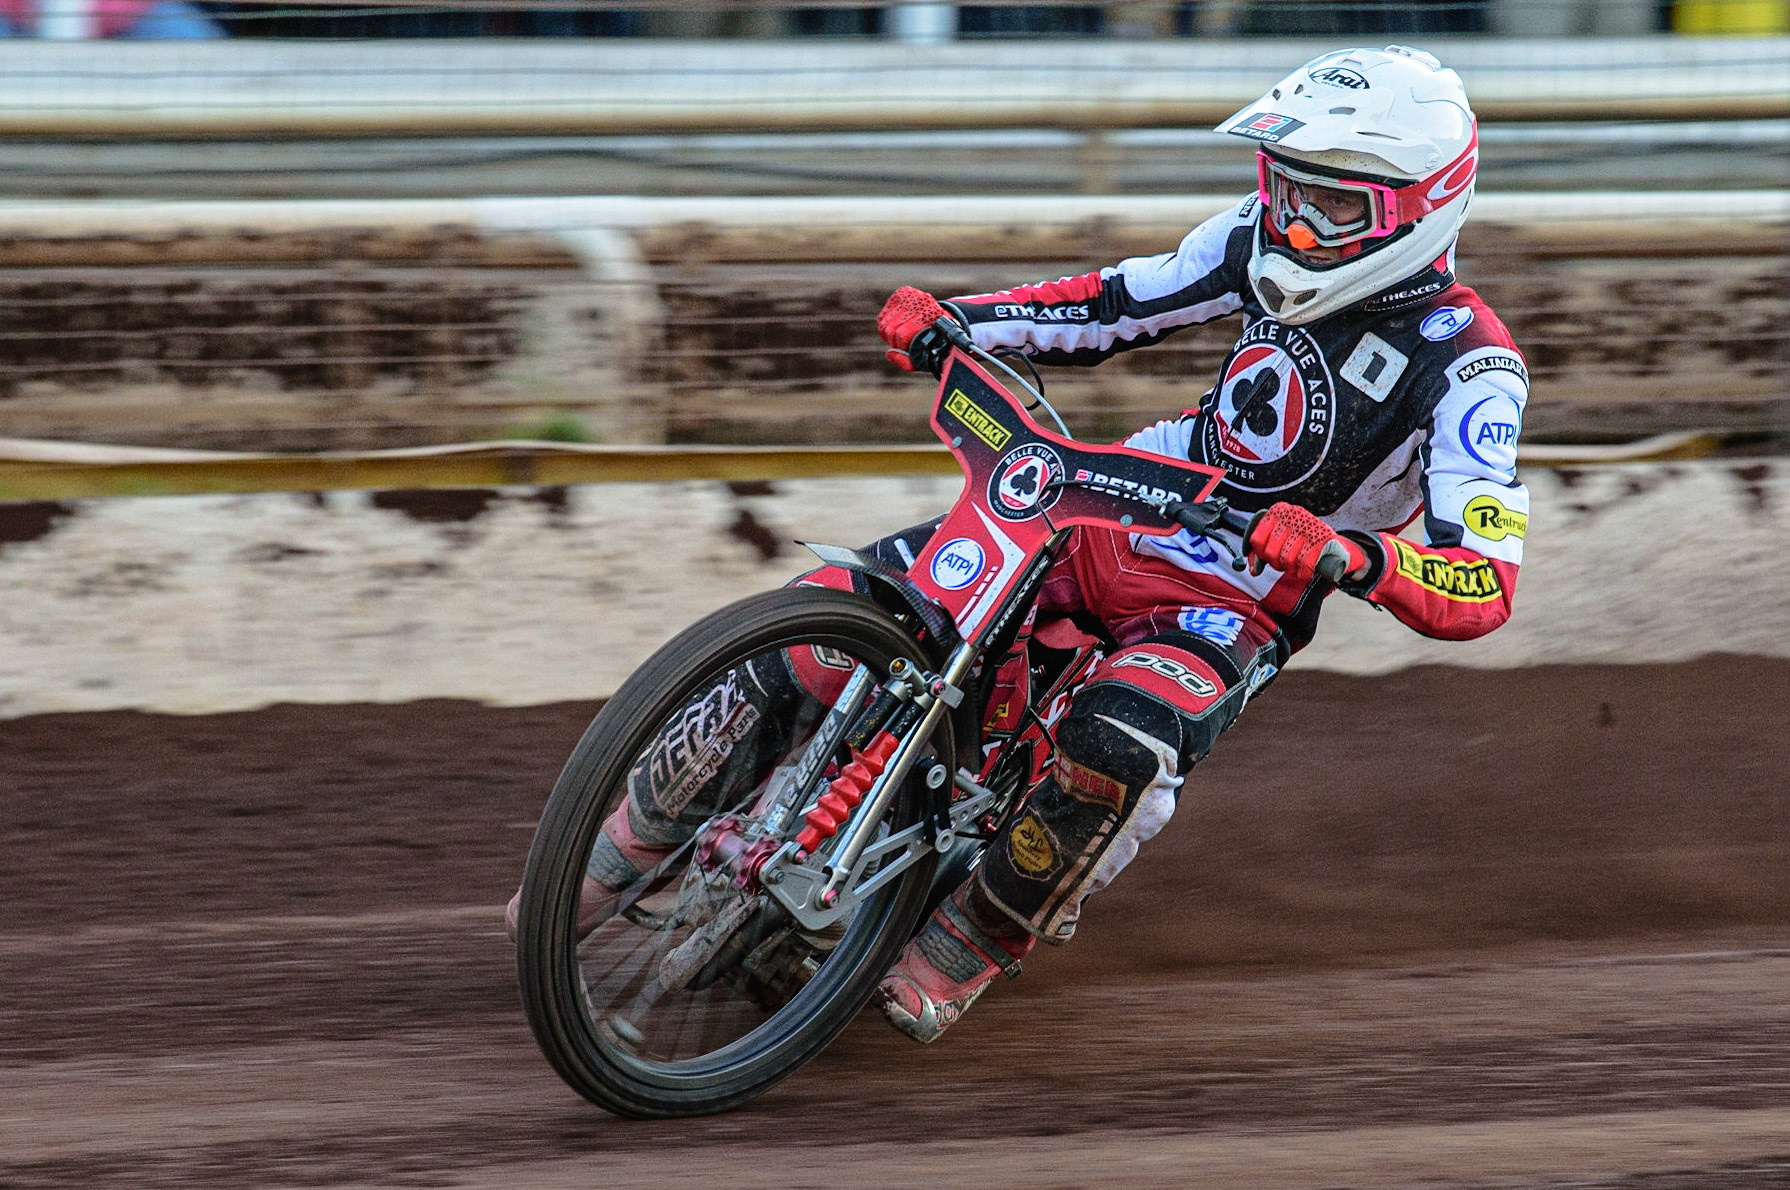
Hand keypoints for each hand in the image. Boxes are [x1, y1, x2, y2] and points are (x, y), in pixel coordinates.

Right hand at [877, 286, 947, 371]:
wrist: (944, 321)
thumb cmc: (932, 342)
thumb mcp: (924, 357)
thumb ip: (907, 361)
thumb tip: (889, 354)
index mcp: (929, 318)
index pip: (902, 335)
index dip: (902, 345)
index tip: (907, 348)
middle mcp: (920, 302)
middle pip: (891, 329)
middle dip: (894, 340)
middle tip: (903, 342)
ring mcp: (911, 296)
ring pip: (885, 321)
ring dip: (889, 332)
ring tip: (900, 334)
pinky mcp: (902, 293)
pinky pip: (883, 314)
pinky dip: (886, 323)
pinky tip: (895, 325)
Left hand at [1245, 503, 1368, 583]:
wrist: (1335, 546)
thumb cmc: (1301, 544)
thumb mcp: (1280, 541)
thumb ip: (1262, 552)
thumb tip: (1253, 570)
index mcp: (1279, 511)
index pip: (1256, 539)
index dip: (1260, 554)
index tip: (1268, 558)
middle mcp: (1293, 514)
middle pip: (1270, 552)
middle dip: (1277, 563)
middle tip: (1286, 562)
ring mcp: (1308, 525)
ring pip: (1287, 559)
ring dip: (1291, 568)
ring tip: (1297, 564)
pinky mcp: (1323, 539)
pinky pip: (1305, 563)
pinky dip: (1303, 572)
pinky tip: (1305, 571)